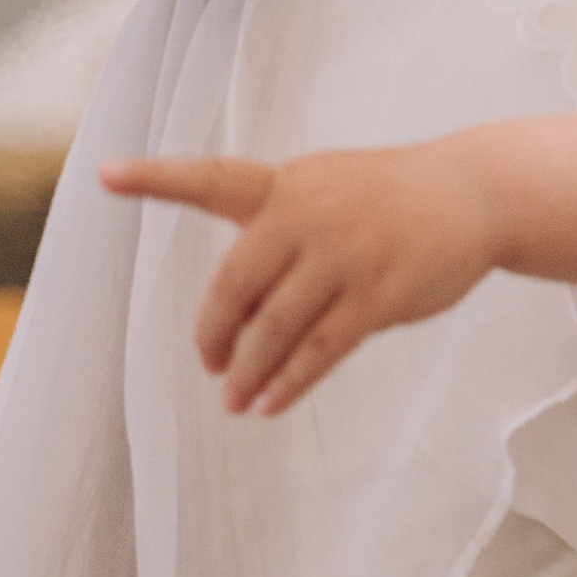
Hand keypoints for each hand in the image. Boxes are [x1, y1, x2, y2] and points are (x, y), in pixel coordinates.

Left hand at [100, 138, 499, 415]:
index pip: (210, 177)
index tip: (103, 174)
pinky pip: (321, 350)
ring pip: (274, 328)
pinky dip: (290, 382)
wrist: (473, 193)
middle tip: (208, 365)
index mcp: (285, 185)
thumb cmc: (387, 196)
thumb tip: (236, 311)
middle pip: (234, 284)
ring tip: (234, 400)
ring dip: (247, 372)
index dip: (156, 178)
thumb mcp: (326, 186)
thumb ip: (278, 229)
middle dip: (212, 334)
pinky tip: (272, 402)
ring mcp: (345, 255)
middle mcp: (308, 215)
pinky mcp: (379, 295)